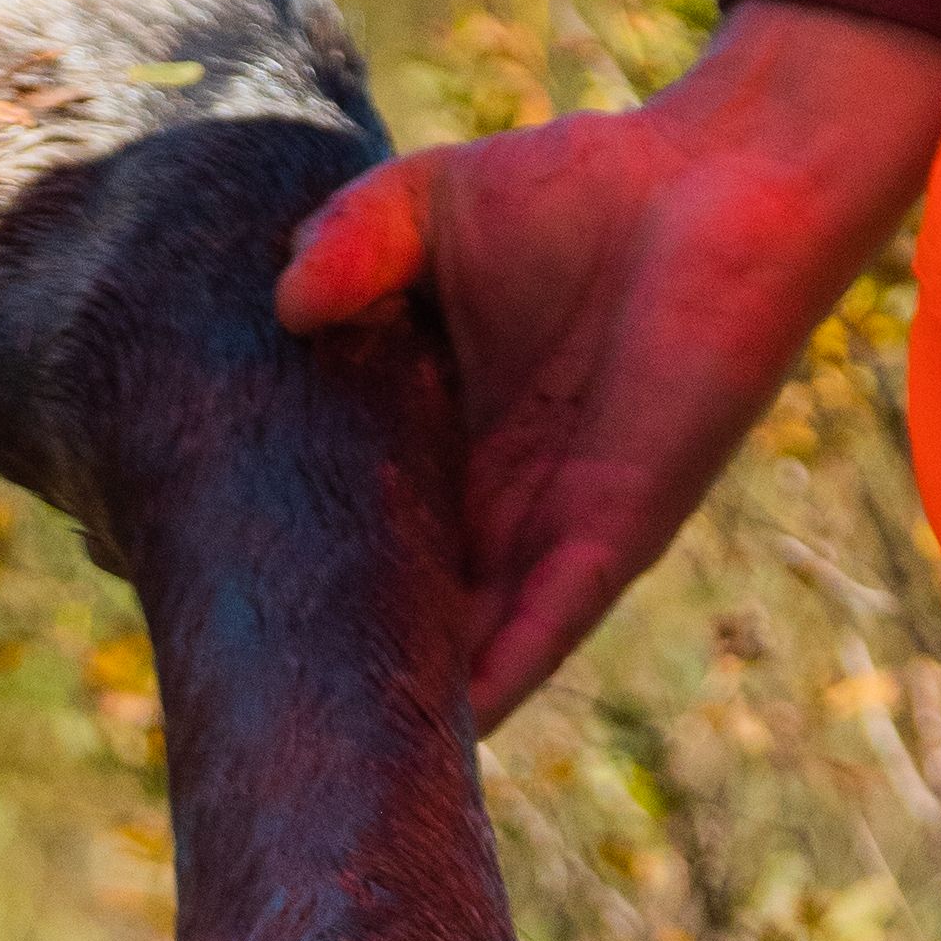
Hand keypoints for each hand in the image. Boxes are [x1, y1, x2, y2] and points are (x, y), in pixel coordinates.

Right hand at [273, 1, 940, 723]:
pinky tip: (437, 735)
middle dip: (337, 658)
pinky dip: (494, 683)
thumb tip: (287, 306)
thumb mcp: (433, 204)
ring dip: (404, 694)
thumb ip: (351, 241)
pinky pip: (543, 629)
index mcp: (443, 438)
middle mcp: (492, 506)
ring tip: (318, 754)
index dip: (289, 562)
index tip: (207, 603)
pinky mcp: (611, 534)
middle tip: (243, 709)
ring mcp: (550, 531)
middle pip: (396, 606)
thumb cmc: (594, 188)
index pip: (351, 524)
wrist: (733, 186)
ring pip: (462, 644)